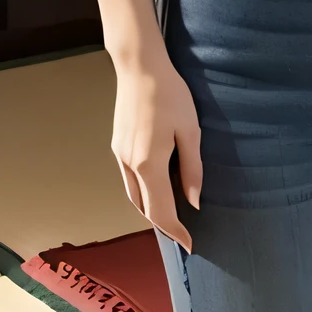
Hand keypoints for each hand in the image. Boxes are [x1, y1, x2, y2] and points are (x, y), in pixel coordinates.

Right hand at [110, 53, 203, 250]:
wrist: (139, 67)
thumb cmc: (170, 95)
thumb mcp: (190, 130)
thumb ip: (192, 169)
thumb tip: (193, 202)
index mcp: (149, 164)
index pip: (161, 211)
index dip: (175, 231)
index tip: (189, 245)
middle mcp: (129, 165)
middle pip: (143, 208)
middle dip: (162, 224)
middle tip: (182, 232)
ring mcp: (119, 155)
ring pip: (132, 195)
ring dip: (150, 210)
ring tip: (171, 214)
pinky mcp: (117, 144)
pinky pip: (128, 179)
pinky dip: (141, 193)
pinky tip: (155, 186)